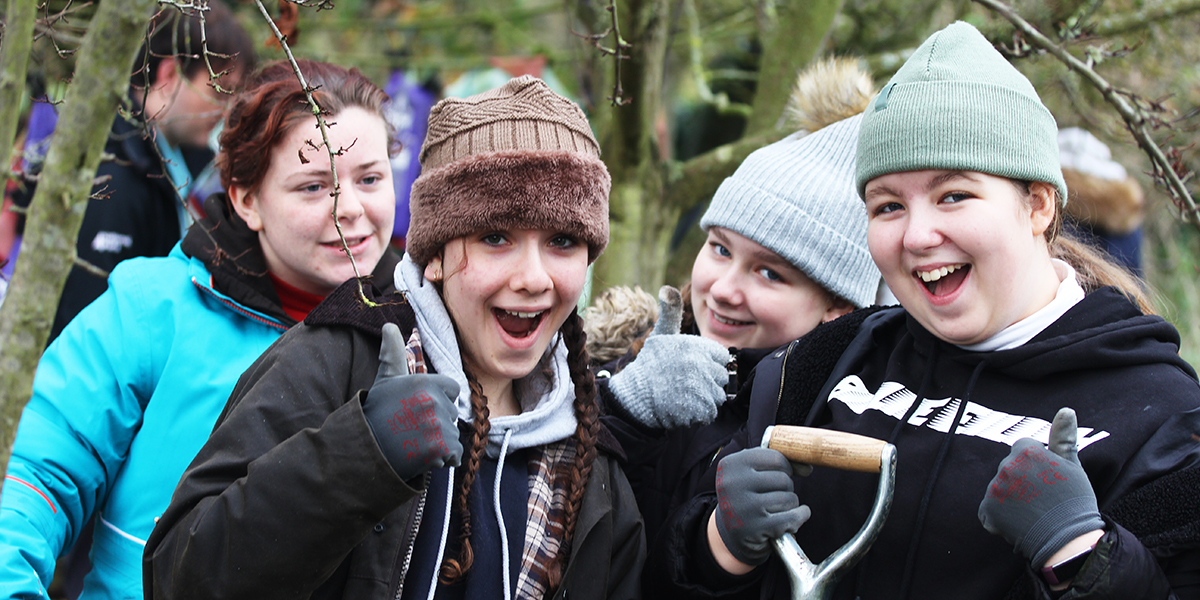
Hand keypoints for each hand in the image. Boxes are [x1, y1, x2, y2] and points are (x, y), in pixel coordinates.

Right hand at [363, 323, 462, 480]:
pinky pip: (454, 454)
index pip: (452, 389)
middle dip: (437, 423)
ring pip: (453, 434)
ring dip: (438, 443)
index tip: (417, 408)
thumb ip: (392, 353)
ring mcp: (437, 424)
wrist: (365, 449)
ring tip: (413, 443)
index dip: (438, 400)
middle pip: (452, 413)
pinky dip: (443, 459)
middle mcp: (433, 399)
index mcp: (424, 381)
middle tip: (410, 428)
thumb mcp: (385, 380)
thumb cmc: (376, 414)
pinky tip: (422, 456)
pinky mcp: (440, 447)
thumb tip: (388, 326)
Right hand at [607, 285, 731, 427]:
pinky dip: (699, 413)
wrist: (634, 395)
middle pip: (720, 377)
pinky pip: (710, 412)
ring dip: (704, 399)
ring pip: (717, 396)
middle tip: (685, 383)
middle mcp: (700, 365)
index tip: (691, 368)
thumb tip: (667, 289)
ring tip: (684, 395)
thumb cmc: (650, 364)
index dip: (708, 363)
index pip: (720, 357)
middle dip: (707, 382)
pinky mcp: (697, 409)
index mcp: (696, 346)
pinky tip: (683, 407)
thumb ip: (670, 313)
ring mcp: (700, 388)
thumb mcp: (661, 335)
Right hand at [713, 447, 810, 565]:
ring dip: (790, 505)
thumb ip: (782, 464)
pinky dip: (799, 518)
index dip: (785, 468)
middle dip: (787, 488)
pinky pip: (792, 518)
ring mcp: (743, 508)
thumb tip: (807, 468)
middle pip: (783, 479)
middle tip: (775, 495)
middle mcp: (734, 484)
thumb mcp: (754, 472)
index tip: (781, 474)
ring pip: (789, 498)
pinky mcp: (755, 529)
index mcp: (732, 464)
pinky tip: (792, 521)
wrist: (730, 533)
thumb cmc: (747, 495)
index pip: (776, 458)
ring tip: (776, 509)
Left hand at [978, 408, 1104, 568]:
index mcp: (1025, 451)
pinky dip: (1000, 517)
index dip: (1037, 466)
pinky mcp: (988, 510)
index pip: (1022, 450)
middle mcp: (1006, 465)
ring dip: (1011, 498)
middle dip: (1022, 480)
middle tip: (1043, 498)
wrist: (1068, 541)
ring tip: (1033, 511)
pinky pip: (989, 509)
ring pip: (999, 488)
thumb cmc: (1074, 502)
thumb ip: (1063, 437)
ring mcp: (995, 488)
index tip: (1048, 480)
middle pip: (1009, 468)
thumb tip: (1066, 410)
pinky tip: (1019, 523)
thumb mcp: (1073, 466)